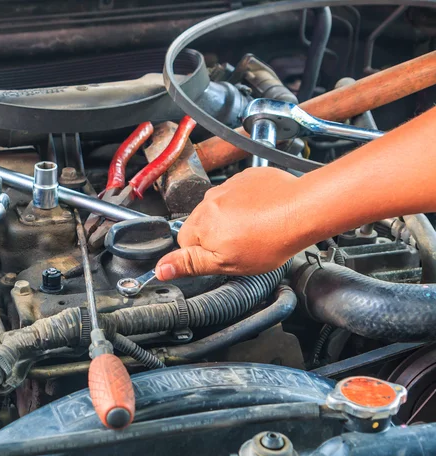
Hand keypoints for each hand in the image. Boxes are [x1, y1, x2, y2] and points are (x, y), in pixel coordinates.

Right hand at [156, 167, 306, 279]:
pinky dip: (247, 204)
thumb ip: (191, 264)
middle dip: (217, 235)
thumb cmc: (268, 239)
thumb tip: (161, 268)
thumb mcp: (225, 263)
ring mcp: (230, 186)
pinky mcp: (247, 178)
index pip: (185, 242)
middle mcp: (210, 199)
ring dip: (232, 219)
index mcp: (201, 222)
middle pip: (202, 223)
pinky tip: (263, 215)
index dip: (203, 254)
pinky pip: (239, 195)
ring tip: (255, 231)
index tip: (221, 257)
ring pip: (221, 209)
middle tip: (240, 247)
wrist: (302, 210)